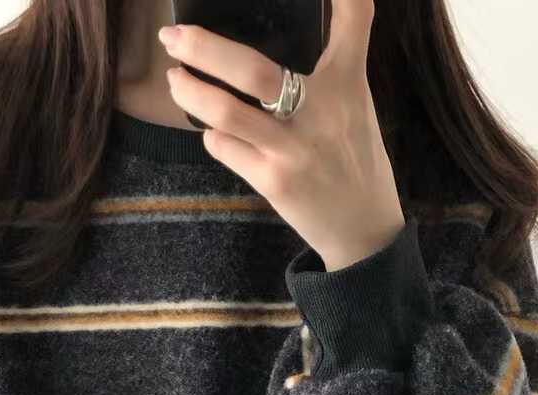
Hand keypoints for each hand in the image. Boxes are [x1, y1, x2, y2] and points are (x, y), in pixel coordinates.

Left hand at [157, 0, 405, 270]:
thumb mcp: (356, 105)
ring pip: (226, 113)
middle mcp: (319, 113)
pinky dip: (213, 135)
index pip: (350, 21)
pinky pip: (226, 148)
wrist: (364, 230)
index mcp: (347, 85)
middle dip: (203, 48)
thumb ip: (336, 63)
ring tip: (175, 78)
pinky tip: (215, 131)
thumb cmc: (355, 159)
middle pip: (252, 71)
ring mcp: (292, 150)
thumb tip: (294, 26)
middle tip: (173, 36)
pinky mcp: (274, 182)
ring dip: (190, 92)